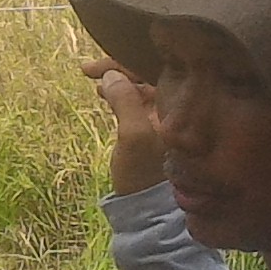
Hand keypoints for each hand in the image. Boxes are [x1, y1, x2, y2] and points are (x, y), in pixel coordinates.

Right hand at [85, 56, 167, 197]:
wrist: (147, 207)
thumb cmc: (143, 174)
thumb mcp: (133, 137)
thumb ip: (125, 101)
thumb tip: (111, 75)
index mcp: (181, 104)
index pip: (153, 67)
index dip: (123, 61)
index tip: (93, 66)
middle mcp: (177, 105)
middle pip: (147, 72)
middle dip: (118, 68)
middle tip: (89, 70)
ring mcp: (165, 115)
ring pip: (139, 85)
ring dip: (117, 80)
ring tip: (94, 80)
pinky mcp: (153, 125)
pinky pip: (136, 98)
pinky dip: (120, 93)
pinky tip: (103, 93)